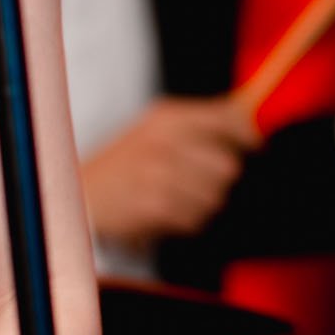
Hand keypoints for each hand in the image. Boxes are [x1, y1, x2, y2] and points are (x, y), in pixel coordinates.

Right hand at [82, 94, 260, 241]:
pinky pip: (196, 218)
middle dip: (219, 178)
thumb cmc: (125, 162)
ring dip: (202, 202)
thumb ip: (202, 121)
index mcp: (167, 117)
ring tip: (175, 197)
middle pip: (229, 165)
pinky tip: (164, 211)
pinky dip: (186, 220)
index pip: (229, 119)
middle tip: (196, 179)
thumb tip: (248, 113)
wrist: (78, 194)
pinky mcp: (155, 206)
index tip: (256, 146)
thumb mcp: (155, 128)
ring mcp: (159, 174)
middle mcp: (164, 141)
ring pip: (216, 196)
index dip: (249, 135)